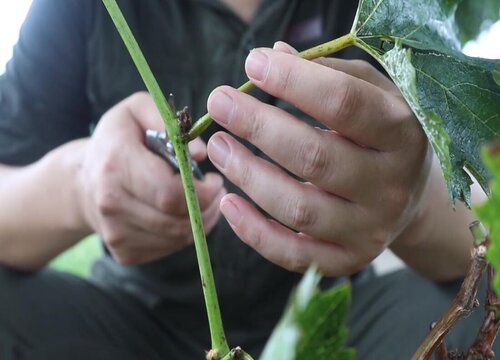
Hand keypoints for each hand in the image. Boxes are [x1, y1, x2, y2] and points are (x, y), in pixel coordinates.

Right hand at [77, 92, 224, 264]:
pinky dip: (186, 233)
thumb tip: (199, 152)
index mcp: (115, 165)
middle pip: (176, 220)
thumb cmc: (117, 141)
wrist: (82, 182)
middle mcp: (111, 204)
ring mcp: (116, 234)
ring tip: (205, 200)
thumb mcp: (136, 111)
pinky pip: (170, 248)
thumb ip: (168, 121)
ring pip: (178, 238)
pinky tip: (186, 214)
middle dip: (207, 206)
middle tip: (217, 190)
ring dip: (201, 221)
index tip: (215, 180)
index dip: (202, 191)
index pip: (169, 192)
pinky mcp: (124, 253)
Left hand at [206, 43, 431, 275]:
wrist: (409, 197)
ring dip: (248, 176)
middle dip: (257, 127)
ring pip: (298, 209)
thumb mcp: (372, 95)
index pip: (343, 104)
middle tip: (219, 103)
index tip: (252, 64)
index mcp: (402, 134)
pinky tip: (228, 202)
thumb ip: (329, 74)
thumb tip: (275, 54)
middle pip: (314, 158)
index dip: (293, 81)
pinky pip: (293, 254)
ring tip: (218, 147)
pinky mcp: (348, 259)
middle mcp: (390, 186)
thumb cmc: (380, 136)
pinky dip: (254, 232)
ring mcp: (370, 229)